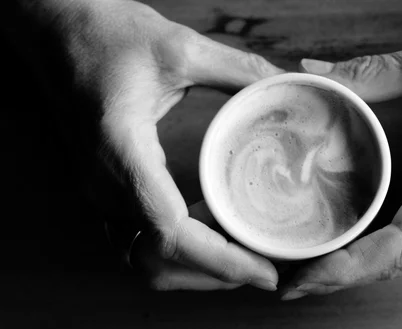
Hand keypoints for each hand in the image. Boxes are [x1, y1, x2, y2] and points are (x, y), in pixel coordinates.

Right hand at [16, 0, 283, 290]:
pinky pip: (133, 239)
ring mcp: (96, 189)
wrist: (53, 31)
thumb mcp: (179, 47)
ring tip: (241, 256)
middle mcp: (102, 182)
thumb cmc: (105, 34)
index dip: (221, 261)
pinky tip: (208, 231)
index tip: (264, 272)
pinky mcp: (99, 187)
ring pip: (142, 259)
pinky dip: (173, 251)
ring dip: (192, 268)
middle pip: (157, 261)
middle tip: (264, 267)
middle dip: (214, 274)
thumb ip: (239, 69)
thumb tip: (287, 85)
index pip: (170, 231)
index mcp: (122, 150)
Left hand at [282, 1, 401, 299]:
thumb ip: (373, 74)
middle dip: (346, 272)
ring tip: (311, 265)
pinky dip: (380, 238)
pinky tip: (350, 235)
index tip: (308, 276)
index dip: (352, 265)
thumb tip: (313, 76)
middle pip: (401, 255)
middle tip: (292, 280)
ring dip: (361, 260)